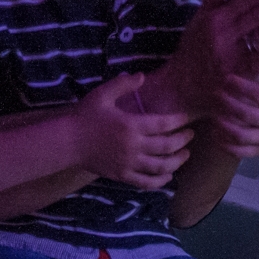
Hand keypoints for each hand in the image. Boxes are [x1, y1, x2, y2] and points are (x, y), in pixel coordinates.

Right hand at [72, 71, 193, 188]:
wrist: (67, 142)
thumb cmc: (85, 116)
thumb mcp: (103, 94)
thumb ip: (123, 84)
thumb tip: (142, 76)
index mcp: (131, 125)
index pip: (163, 124)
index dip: (179, 121)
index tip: (188, 118)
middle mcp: (133, 146)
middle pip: (167, 146)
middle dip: (183, 141)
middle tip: (191, 135)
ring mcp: (128, 163)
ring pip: (160, 167)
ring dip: (177, 162)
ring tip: (185, 155)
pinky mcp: (122, 176)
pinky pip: (146, 182)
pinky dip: (160, 181)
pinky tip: (168, 176)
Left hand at [211, 56, 258, 158]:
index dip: (241, 86)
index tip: (227, 78)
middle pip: (247, 114)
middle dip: (228, 103)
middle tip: (216, 93)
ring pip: (241, 136)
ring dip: (224, 125)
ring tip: (214, 114)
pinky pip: (241, 152)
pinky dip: (226, 145)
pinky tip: (216, 133)